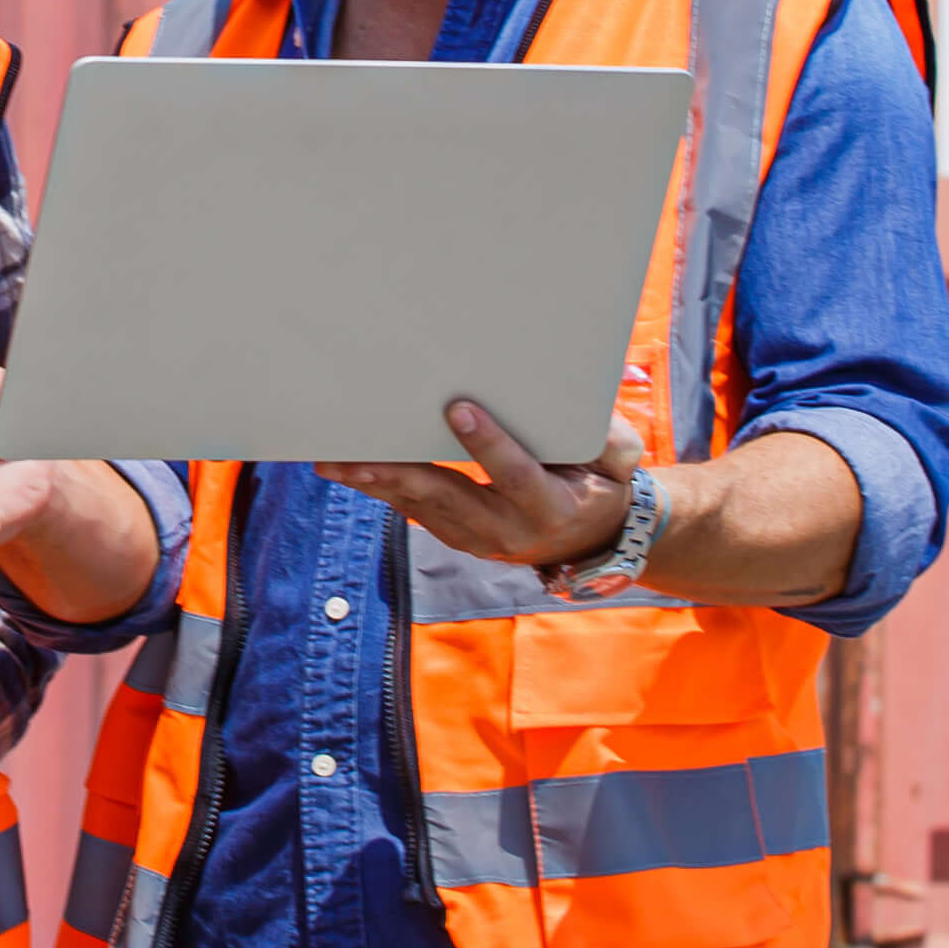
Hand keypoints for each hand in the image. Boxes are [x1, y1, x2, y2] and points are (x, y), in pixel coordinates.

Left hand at [332, 399, 641, 575]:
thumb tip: (588, 405)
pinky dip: (380, 488)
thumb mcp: (617, 463)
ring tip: (331, 461)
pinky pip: (413, 510)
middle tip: (354, 455)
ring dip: (373, 484)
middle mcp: (507, 532)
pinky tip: (347, 469)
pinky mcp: (455, 534)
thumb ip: (610, 440)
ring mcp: (476, 539)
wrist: (590, 542)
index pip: (515, 475)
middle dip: (397, 474)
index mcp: (550, 508)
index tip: (457, 408)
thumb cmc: (600, 484)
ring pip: (419, 507)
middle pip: (446, 499)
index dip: (487, 444)